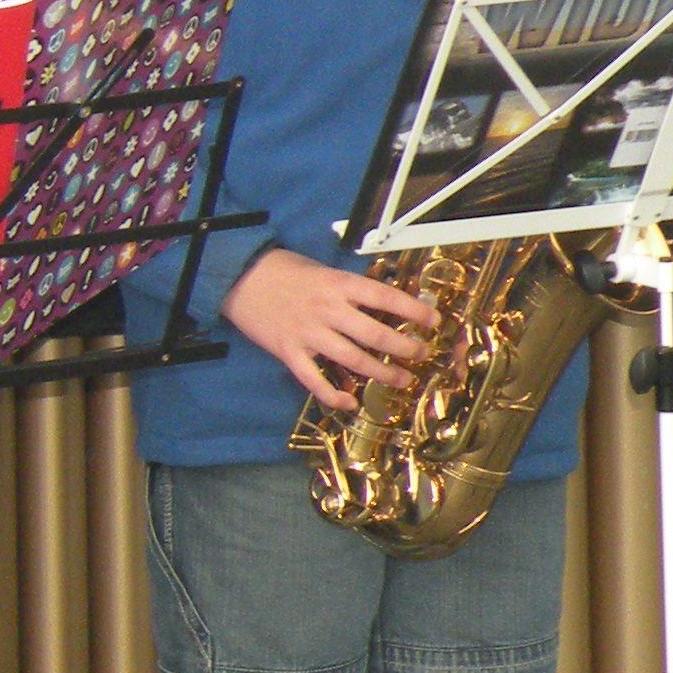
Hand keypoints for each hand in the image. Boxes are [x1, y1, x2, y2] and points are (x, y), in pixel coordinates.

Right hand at [219, 247, 438, 412]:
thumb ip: (348, 289)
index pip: (385, 297)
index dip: (414, 310)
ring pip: (354, 359)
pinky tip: (349, 402)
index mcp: (337, 284)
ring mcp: (308, 333)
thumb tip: (382, 307)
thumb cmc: (282, 270)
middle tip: (422, 353)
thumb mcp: (321, 269)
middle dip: (406, 347)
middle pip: (376, 334)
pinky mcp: (289, 351)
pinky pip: (314, 379)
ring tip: (401, 379)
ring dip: (382, 373)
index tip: (434, 320)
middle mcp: (327, 309)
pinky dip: (333, 395)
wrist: (238, 277)